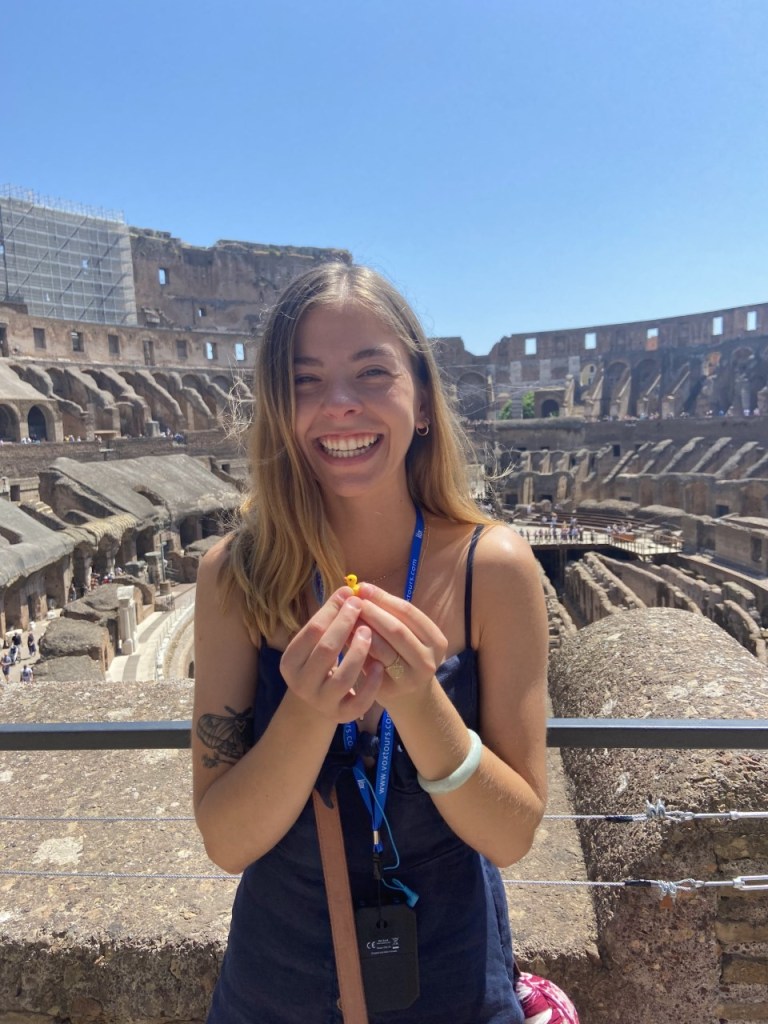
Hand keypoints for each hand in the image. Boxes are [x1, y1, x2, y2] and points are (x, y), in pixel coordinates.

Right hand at [279, 588, 383, 721]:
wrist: (319, 703)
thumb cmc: (320, 662)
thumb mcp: (316, 642)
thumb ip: (329, 619)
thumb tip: (347, 591)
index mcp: (290, 663)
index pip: (311, 631)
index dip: (331, 610)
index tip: (348, 593)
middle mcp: (301, 684)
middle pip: (326, 650)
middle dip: (344, 625)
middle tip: (360, 606)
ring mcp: (321, 702)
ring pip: (343, 677)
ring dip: (358, 652)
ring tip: (369, 632)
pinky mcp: (342, 716)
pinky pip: (359, 701)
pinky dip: (370, 683)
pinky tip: (378, 665)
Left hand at [354, 582, 447, 706]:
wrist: (409, 695)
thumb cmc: (405, 655)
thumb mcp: (409, 634)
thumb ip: (391, 615)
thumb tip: (362, 590)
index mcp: (436, 640)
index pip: (408, 612)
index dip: (384, 598)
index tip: (363, 587)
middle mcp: (428, 661)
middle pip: (396, 629)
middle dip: (371, 612)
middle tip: (351, 600)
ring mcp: (410, 678)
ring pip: (382, 648)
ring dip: (361, 628)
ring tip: (346, 615)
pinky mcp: (390, 691)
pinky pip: (369, 664)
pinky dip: (356, 647)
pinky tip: (344, 636)